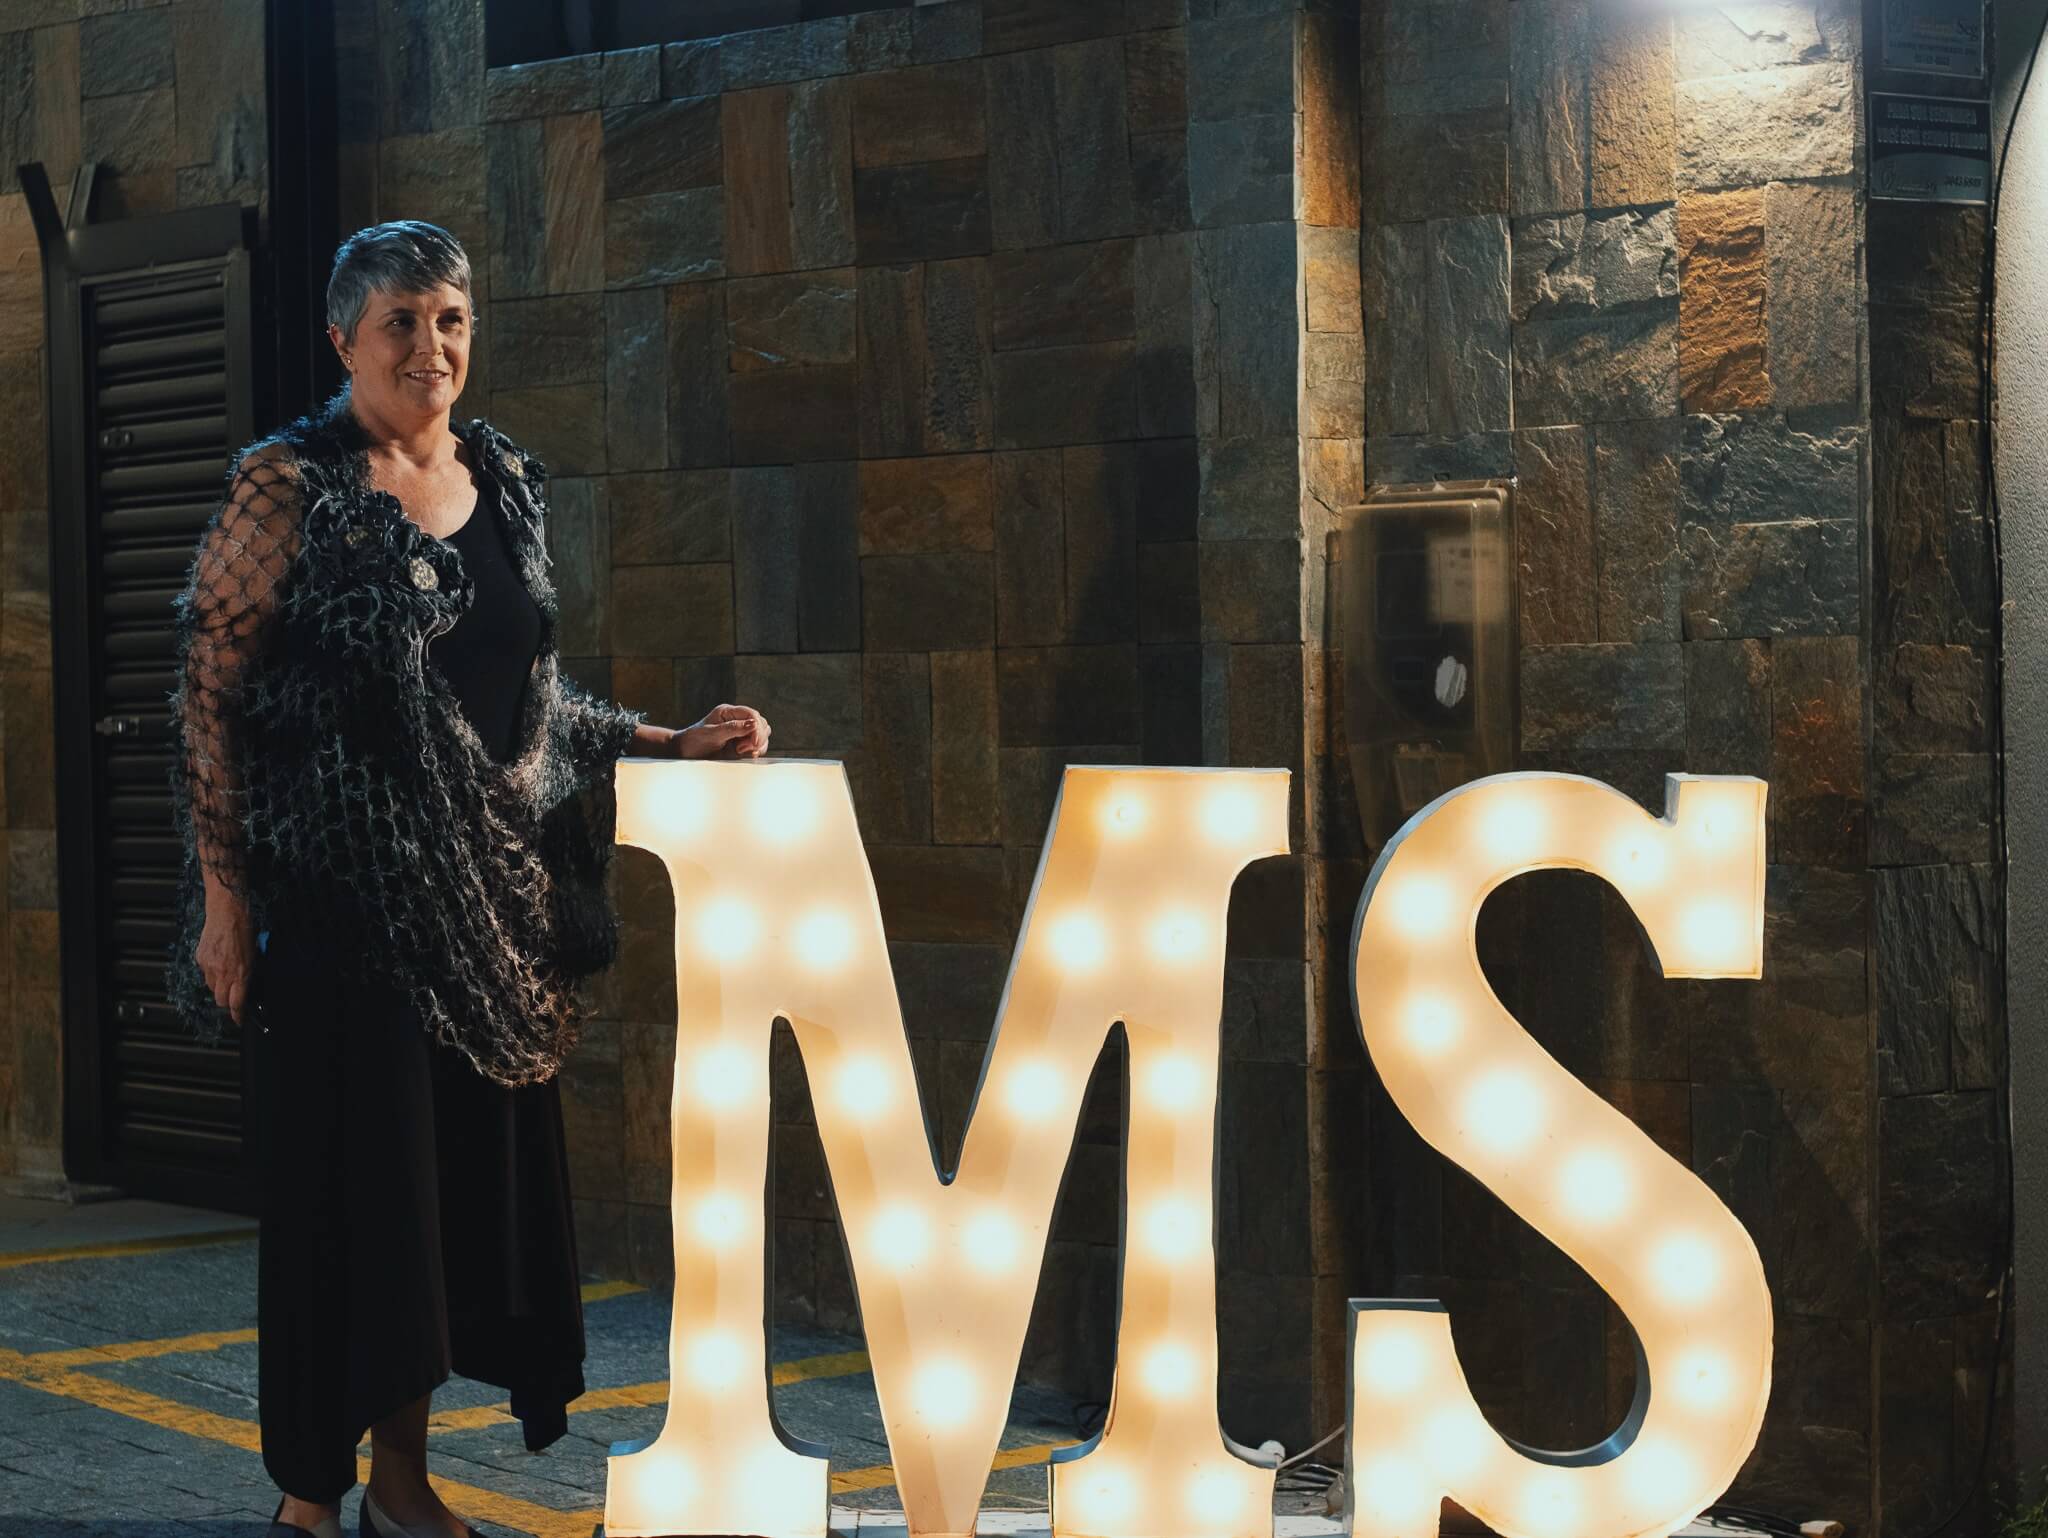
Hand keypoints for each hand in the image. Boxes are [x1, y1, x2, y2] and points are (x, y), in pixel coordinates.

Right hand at [196, 896, 259, 1027]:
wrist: (227, 912)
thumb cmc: (245, 931)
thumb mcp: (254, 956)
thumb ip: (248, 974)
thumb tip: (246, 988)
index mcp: (241, 973)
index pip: (237, 1003)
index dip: (238, 1015)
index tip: (239, 1020)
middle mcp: (223, 972)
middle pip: (221, 1000)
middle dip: (228, 1001)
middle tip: (233, 996)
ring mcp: (209, 966)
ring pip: (212, 988)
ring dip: (219, 986)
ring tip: (227, 973)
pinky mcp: (200, 959)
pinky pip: (205, 974)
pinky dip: (211, 972)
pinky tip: (218, 961)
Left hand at [671, 702, 770, 759]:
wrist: (685, 753)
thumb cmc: (694, 740)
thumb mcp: (711, 734)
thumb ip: (733, 728)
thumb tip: (754, 724)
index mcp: (729, 712)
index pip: (752, 715)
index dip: (757, 728)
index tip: (754, 743)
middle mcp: (737, 720)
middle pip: (761, 724)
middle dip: (758, 737)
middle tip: (742, 748)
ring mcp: (740, 733)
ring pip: (762, 735)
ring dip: (757, 745)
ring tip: (740, 751)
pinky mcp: (741, 745)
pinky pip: (756, 746)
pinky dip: (755, 751)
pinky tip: (743, 754)